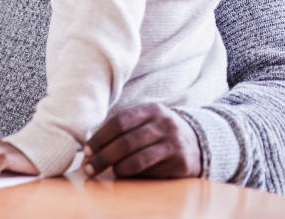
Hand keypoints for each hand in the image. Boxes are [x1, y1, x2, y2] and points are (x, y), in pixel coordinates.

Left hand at [83, 103, 201, 178]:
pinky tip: (124, 174)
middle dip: (104, 156)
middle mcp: (164, 124)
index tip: (86, 150)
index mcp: (151, 109)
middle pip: (126, 141)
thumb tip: (90, 146)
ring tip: (105, 171)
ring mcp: (174, 143)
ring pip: (137, 159)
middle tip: (89, 167)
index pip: (120, 121)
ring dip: (117, 168)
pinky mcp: (180, 162)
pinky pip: (150, 171)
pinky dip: (133, 174)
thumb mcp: (145, 120)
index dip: (100, 137)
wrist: (198, 142)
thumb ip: (122, 128)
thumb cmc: (159, 131)